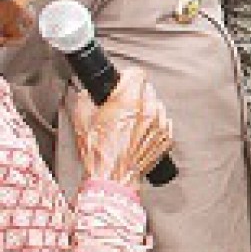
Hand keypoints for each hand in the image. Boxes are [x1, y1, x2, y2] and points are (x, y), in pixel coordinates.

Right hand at [71, 67, 172, 188]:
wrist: (112, 177)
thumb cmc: (98, 152)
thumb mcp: (81, 118)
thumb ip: (87, 97)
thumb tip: (90, 91)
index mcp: (129, 102)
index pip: (138, 74)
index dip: (127, 77)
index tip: (123, 82)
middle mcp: (149, 111)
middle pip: (148, 89)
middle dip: (135, 94)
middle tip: (123, 105)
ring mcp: (161, 125)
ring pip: (157, 105)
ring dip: (146, 110)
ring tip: (131, 123)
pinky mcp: (167, 139)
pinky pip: (164, 123)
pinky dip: (154, 125)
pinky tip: (140, 134)